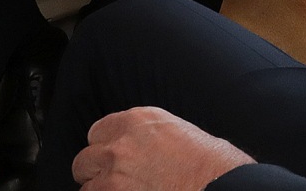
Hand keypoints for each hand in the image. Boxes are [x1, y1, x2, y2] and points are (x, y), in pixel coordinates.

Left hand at [72, 108, 253, 190]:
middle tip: (115, 182)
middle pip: (86, 159)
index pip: (98, 132)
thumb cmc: (213, 165)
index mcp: (139, 120)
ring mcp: (114, 174)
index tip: (113, 159)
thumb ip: (148, 136)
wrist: (219, 187)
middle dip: (97, 171)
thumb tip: (140, 149)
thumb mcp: (179, 132)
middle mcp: (121, 144)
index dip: (106, 149)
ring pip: (87, 185)